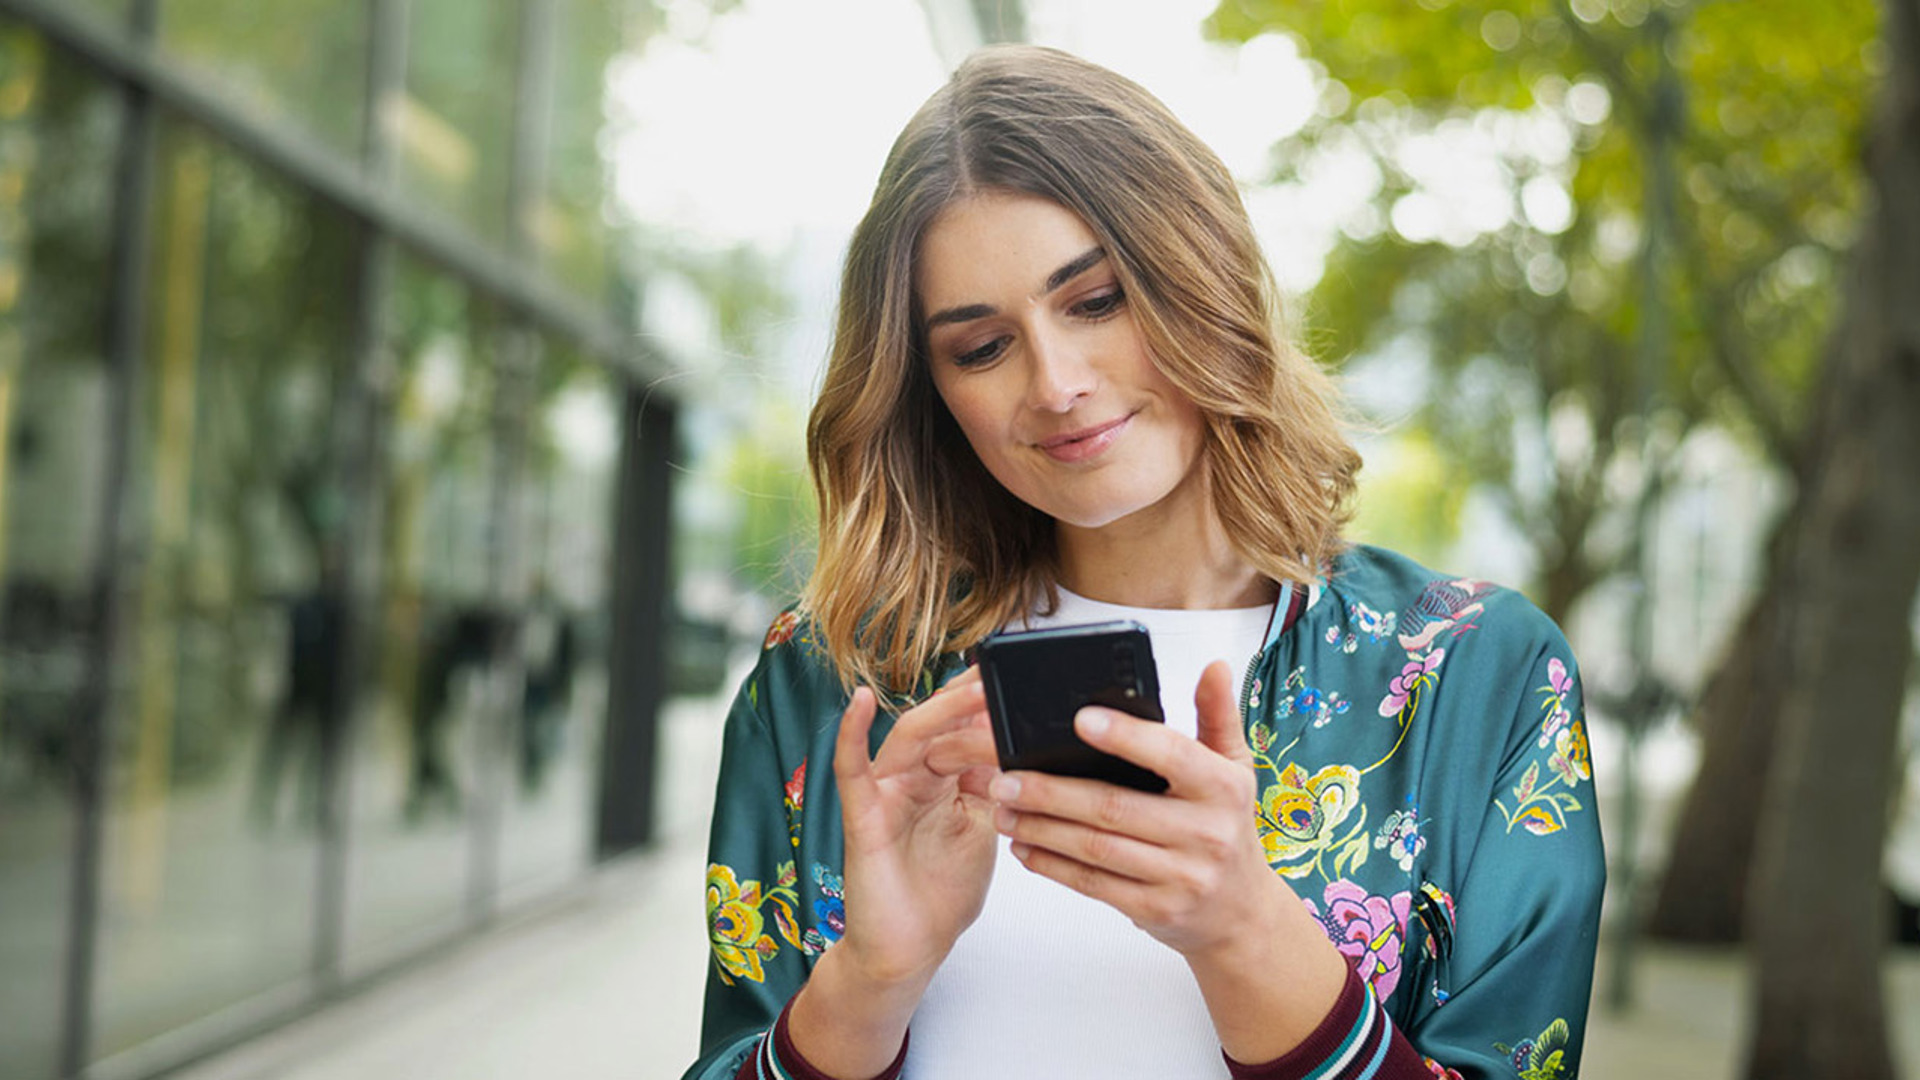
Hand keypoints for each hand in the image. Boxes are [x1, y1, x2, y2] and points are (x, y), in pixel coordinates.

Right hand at [789, 668, 999, 1074]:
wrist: (911, 949)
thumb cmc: (942, 892)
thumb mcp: (983, 830)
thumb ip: (995, 788)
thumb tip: (1020, 746)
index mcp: (941, 780)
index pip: (961, 729)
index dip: (985, 706)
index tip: (1017, 679)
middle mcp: (910, 778)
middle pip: (938, 725)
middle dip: (969, 700)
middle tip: (1001, 674)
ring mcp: (884, 793)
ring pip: (907, 738)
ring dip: (939, 711)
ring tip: (969, 686)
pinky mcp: (862, 816)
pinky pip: (851, 770)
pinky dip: (851, 733)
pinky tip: (861, 703)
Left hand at [989, 660, 1345, 1060]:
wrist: (1241, 913)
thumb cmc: (1227, 826)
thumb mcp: (1234, 769)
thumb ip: (1217, 715)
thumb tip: (1214, 666)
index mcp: (1223, 788)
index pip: (1172, 754)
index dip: (1126, 737)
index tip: (1079, 719)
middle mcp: (1206, 833)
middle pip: (1114, 806)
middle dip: (1051, 791)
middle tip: (1005, 776)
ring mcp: (1181, 877)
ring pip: (1096, 847)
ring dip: (1041, 827)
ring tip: (1003, 808)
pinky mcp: (1155, 910)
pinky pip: (1094, 884)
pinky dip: (1053, 865)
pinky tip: (1025, 845)